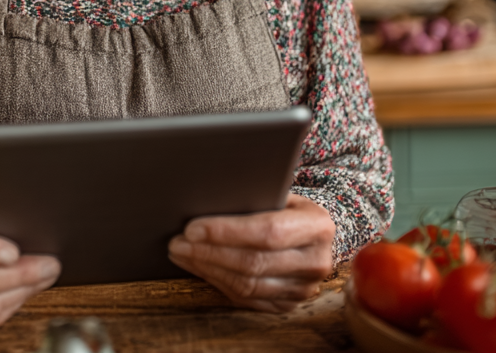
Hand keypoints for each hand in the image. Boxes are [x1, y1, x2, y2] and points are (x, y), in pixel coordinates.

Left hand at [167, 193, 334, 312]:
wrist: (311, 232)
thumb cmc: (286, 205)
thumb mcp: (279, 192)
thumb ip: (253, 197)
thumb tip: (205, 200)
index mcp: (317, 226)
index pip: (267, 232)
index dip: (226, 232)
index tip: (192, 228)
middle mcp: (316, 261)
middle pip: (252, 262)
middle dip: (208, 252)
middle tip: (177, 242)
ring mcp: (304, 288)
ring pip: (246, 284)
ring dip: (207, 269)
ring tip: (182, 253)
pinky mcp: (288, 305)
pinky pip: (246, 298)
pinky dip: (217, 282)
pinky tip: (200, 267)